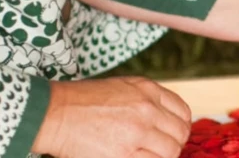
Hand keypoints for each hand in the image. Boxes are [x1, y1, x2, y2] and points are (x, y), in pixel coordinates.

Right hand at [32, 76, 191, 157]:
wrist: (56, 113)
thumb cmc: (84, 100)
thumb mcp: (122, 87)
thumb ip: (147, 99)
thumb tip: (165, 120)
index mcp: (147, 89)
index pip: (182, 112)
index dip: (180, 126)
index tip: (172, 134)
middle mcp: (146, 109)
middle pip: (180, 134)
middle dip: (174, 144)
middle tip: (159, 149)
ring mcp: (137, 132)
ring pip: (170, 152)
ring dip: (161, 156)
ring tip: (145, 154)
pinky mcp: (124, 155)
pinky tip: (133, 157)